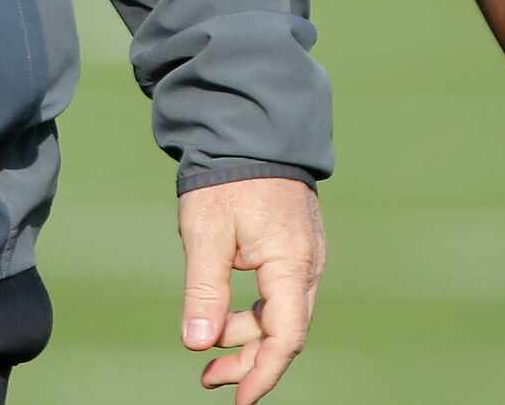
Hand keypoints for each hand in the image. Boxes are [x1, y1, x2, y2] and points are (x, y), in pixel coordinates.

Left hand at [178, 177, 322, 401]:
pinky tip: (225, 315)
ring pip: (281, 313)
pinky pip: (279, 292)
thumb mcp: (206, 233)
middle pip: (285, 331)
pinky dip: (254, 311)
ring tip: (207, 346)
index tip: (239, 400)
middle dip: (248, 360)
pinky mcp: (295, 245)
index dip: (262, 373)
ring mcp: (304, 254)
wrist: (251, 126)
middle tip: (208, 377)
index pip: (285, 337)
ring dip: (247, 335)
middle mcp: (307, 264)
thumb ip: (204, 291)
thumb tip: (198, 343)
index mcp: (291, 264)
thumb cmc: (229, 176)